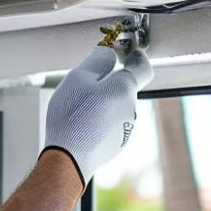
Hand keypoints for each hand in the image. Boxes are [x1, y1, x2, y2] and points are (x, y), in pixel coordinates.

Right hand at [43, 45, 153, 184]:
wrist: (68, 159)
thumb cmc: (72, 117)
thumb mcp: (78, 77)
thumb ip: (97, 60)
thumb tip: (109, 54)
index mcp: (125, 89)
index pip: (142, 65)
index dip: (133, 55)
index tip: (120, 52)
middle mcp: (131, 109)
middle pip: (123, 87)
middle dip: (107, 82)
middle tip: (83, 85)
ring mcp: (125, 129)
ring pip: (115, 106)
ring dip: (101, 102)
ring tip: (76, 109)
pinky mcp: (116, 144)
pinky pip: (109, 124)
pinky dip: (97, 120)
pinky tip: (79, 125)